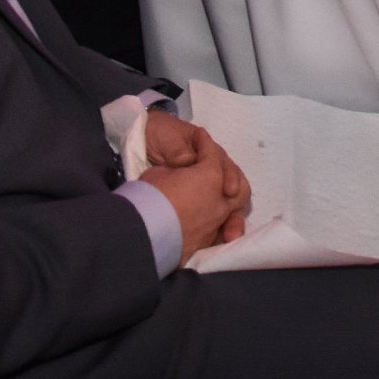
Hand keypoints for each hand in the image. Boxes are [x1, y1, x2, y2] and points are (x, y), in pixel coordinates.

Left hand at [140, 112, 253, 251]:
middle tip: (232, 230)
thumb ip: (178, 150)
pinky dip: (212, 230)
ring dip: (227, 224)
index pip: (227, 168)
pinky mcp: (194, 203)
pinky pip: (208, 217)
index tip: (227, 191)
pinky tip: (211, 243)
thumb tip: (187, 161)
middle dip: (234, 212)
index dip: (229, 179)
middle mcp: (212, 173)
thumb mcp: (168, 138)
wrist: (144, 137)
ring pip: (224, 208)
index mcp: (210, 154)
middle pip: (232, 192)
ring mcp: (204, 188)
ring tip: (227, 239)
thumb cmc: (161, 134)